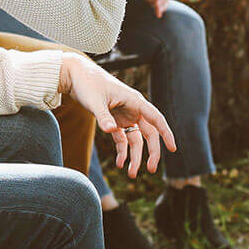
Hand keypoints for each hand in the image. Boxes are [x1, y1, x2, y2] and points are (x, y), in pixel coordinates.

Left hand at [59, 53, 175, 177]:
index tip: (173, 148)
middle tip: (151, 170)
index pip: (156, 118)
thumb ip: (103, 116)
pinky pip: (122, 139)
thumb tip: (111, 131)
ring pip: (136, 139)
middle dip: (151, 152)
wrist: (75, 75)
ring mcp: (124, 115)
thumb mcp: (94, 101)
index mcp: (134, 101)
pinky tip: (120, 163)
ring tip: (131, 174)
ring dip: (135, 156)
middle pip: (149, 133)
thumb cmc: (88, 83)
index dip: (166, 133)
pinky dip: (122, 151)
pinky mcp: (113, 120)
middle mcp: (132, 109)